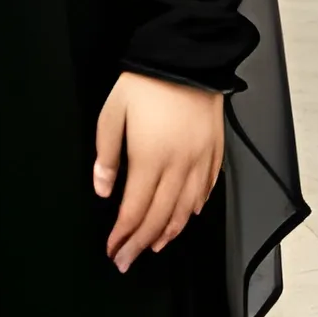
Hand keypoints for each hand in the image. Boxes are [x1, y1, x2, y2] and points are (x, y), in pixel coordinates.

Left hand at [93, 72, 224, 274]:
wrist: (186, 55)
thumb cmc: (146, 82)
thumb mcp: (113, 112)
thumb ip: (106, 154)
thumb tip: (103, 189)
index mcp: (149, 158)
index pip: (134, 210)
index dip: (123, 235)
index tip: (113, 250)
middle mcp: (178, 166)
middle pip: (159, 217)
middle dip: (141, 243)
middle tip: (128, 260)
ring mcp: (199, 160)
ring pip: (186, 209)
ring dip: (169, 232)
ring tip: (155, 245)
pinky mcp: (214, 150)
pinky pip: (207, 188)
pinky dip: (195, 208)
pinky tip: (188, 215)